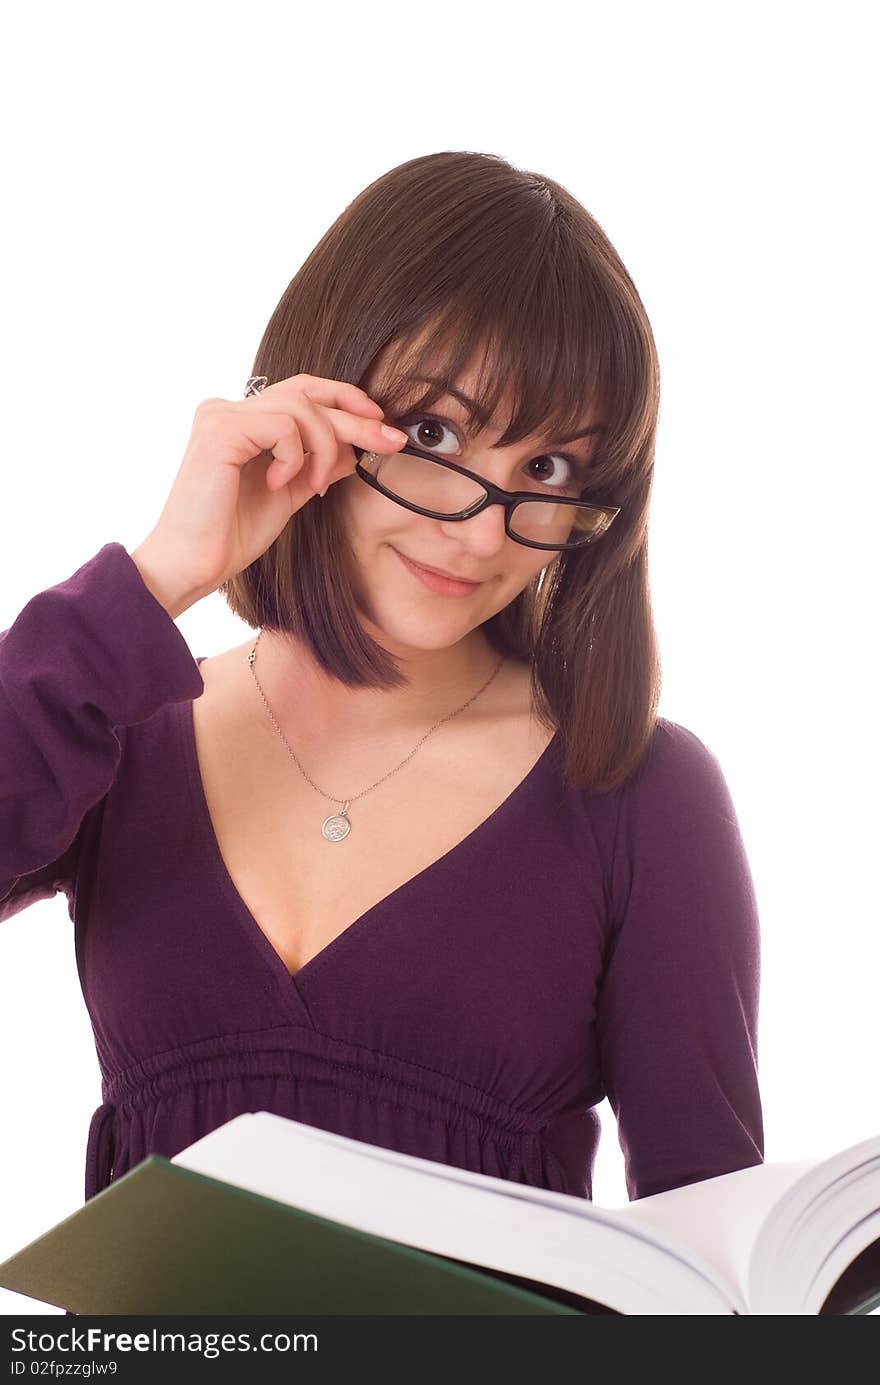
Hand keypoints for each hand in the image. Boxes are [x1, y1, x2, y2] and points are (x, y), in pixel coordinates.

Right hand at [130, 373, 407, 616]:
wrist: (194, 564)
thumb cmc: (230, 534)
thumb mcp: (289, 493)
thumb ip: (316, 465)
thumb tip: (357, 446)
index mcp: (242, 420)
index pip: (302, 391)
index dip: (345, 399)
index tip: (380, 423)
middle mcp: (228, 409)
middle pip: (307, 393)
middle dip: (356, 417)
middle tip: (389, 440)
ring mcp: (221, 415)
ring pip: (300, 406)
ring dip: (324, 446)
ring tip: (313, 484)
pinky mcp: (220, 430)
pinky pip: (282, 426)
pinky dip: (295, 456)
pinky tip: (280, 484)